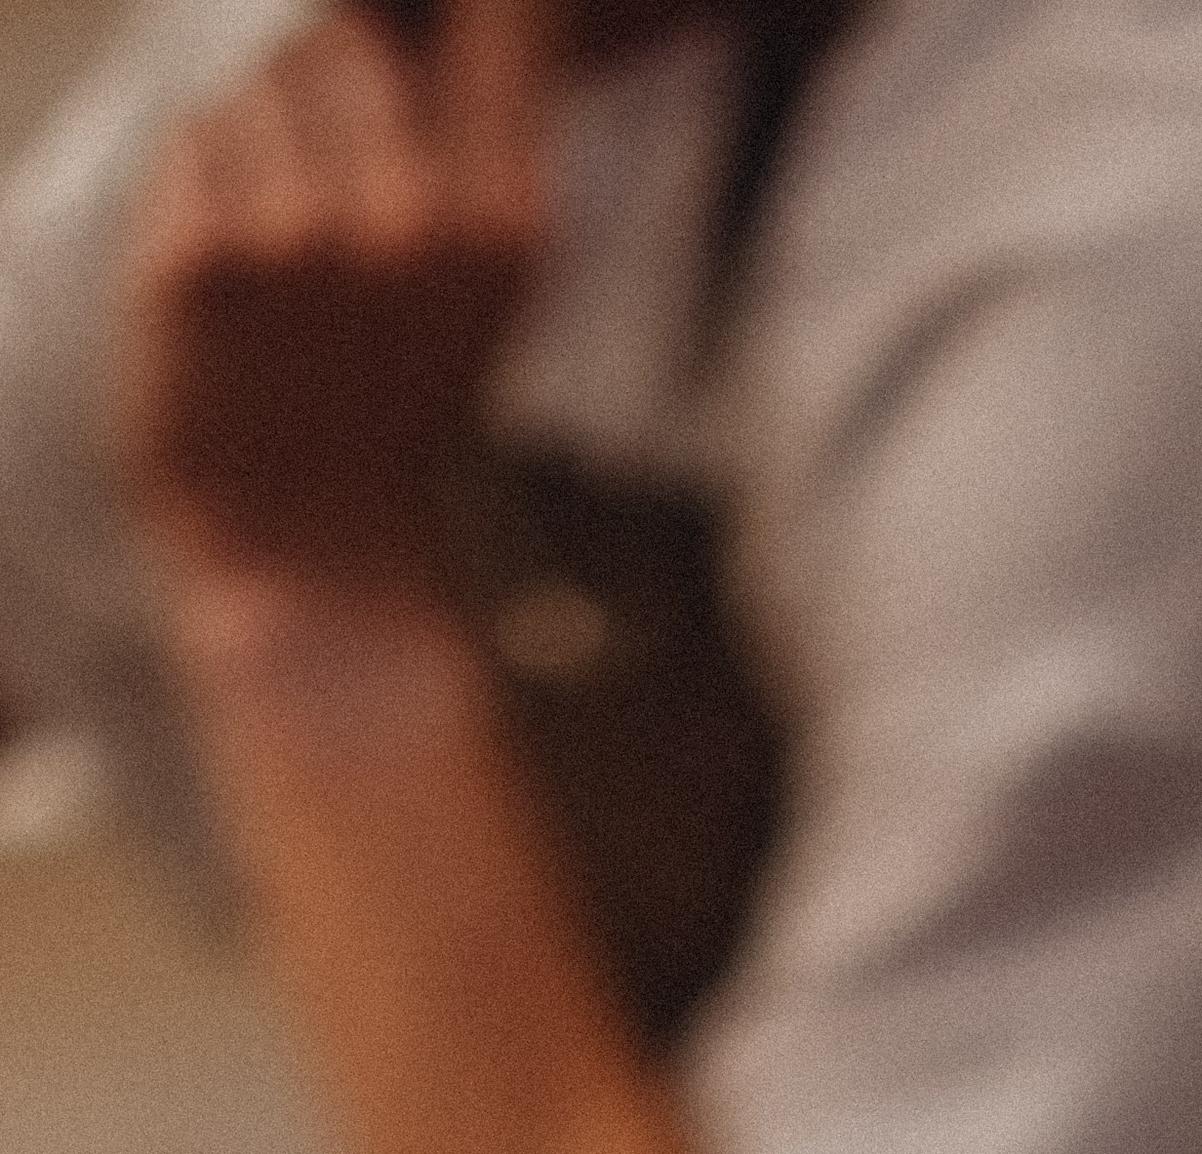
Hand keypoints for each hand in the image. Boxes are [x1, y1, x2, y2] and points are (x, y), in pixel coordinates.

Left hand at [115, 0, 550, 605]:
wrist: (310, 549)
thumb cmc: (394, 400)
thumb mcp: (491, 281)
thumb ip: (495, 134)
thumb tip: (452, 8)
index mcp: (507, 228)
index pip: (491, 23)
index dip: (447, 18)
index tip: (434, 34)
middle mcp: (413, 221)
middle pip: (339, 43)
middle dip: (323, 105)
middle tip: (328, 226)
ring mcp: (301, 236)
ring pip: (256, 89)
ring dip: (258, 152)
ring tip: (283, 264)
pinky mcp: (201, 258)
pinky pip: (192, 143)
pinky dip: (199, 197)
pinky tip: (232, 285)